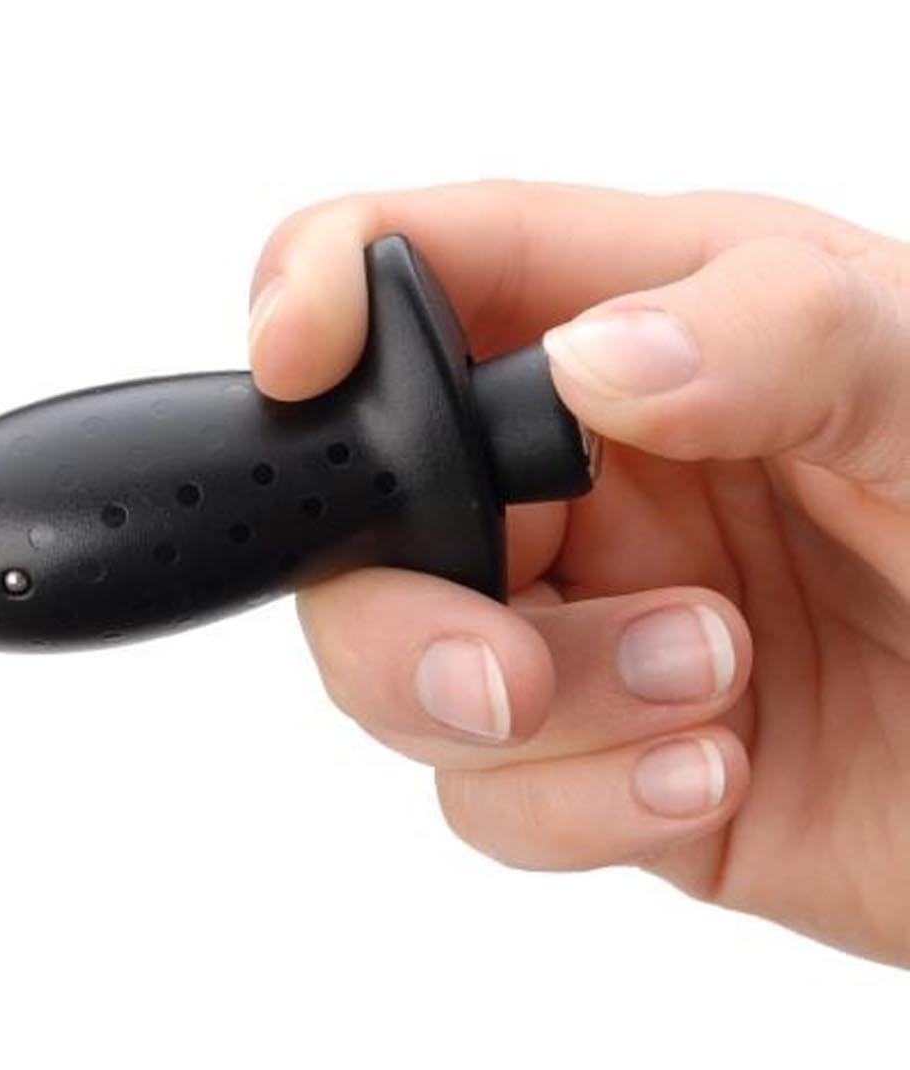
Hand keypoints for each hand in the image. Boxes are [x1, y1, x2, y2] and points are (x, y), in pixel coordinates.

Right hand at [252, 182, 909, 964]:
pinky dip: (572, 805)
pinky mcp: (602, 760)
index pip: (418, 265)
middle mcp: (584, 475)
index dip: (319, 289)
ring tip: (698, 693)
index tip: (292, 357)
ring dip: (523, 711)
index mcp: (641, 322)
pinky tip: (707, 774)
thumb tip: (589, 360)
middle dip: (397, 607)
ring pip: (398, 668)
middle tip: (501, 661)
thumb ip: (777, 335)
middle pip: (360, 514)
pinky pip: (487, 796)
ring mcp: (582, 620)